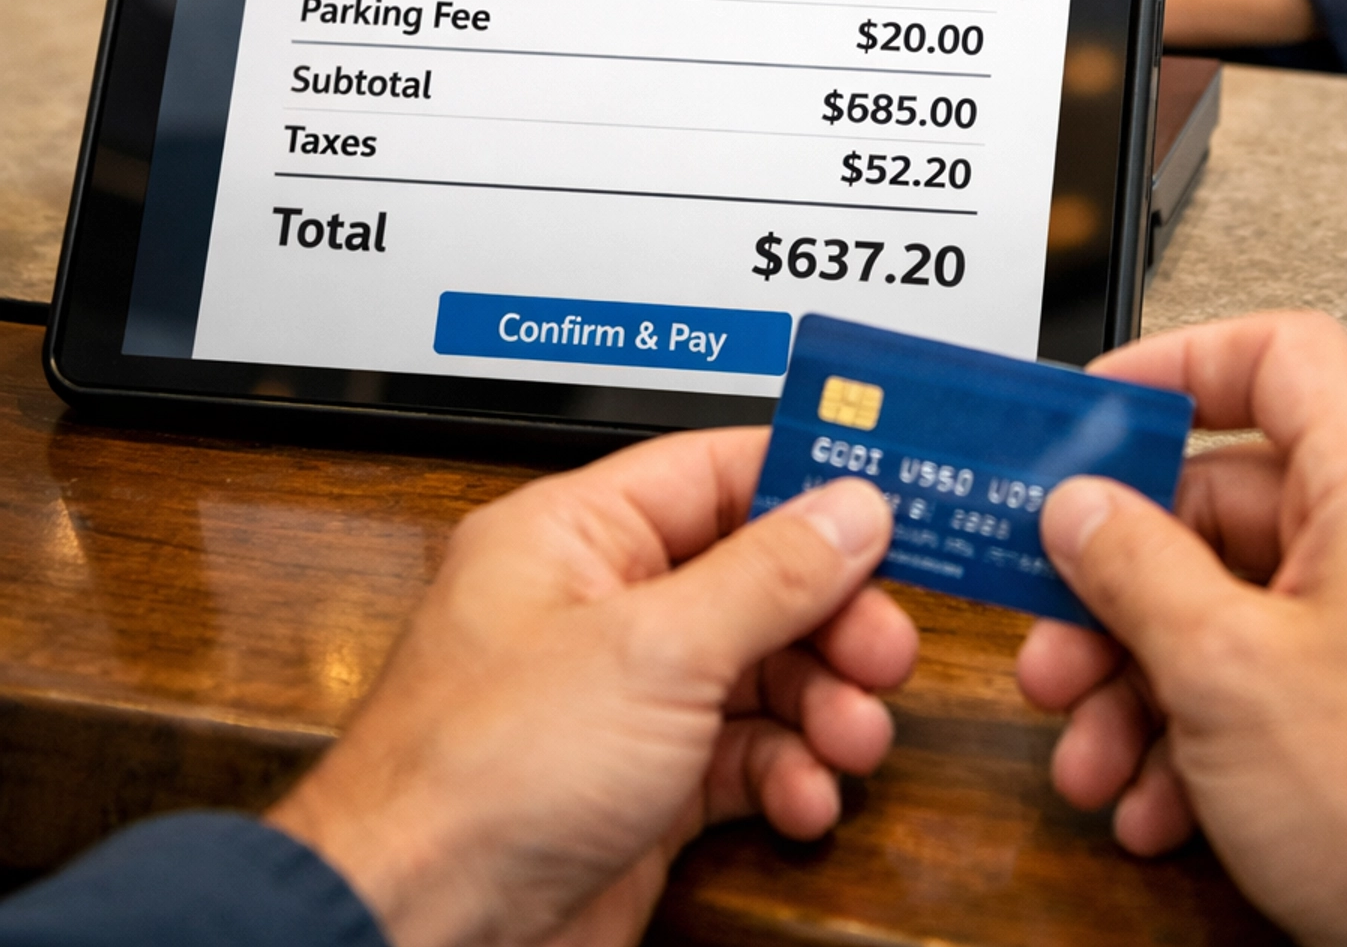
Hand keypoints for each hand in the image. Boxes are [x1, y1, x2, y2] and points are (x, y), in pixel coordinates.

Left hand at [271, 428, 914, 946]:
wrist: (423, 929)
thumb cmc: (479, 775)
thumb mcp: (654, 651)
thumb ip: (767, 574)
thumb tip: (849, 506)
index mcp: (576, 535)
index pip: (716, 473)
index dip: (809, 488)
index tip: (894, 509)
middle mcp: (597, 607)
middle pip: (752, 579)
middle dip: (830, 617)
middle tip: (887, 652)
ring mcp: (619, 701)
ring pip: (757, 673)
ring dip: (820, 705)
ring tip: (854, 737)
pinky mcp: (639, 787)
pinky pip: (740, 758)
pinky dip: (784, 775)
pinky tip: (803, 798)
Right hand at [1016, 312, 1346, 946]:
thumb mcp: (1223, 671)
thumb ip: (1133, 566)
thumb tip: (1079, 507)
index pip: (1275, 357)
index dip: (1174, 369)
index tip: (1093, 416)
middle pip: (1227, 506)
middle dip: (1118, 585)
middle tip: (1053, 635)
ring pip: (1239, 607)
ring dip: (1142, 680)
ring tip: (1088, 750)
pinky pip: (1279, 678)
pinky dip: (1204, 730)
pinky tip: (1154, 800)